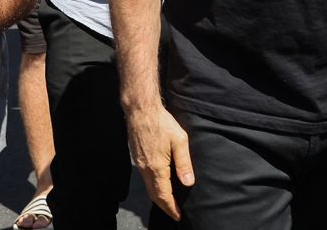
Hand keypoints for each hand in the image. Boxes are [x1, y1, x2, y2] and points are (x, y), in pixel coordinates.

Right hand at [126, 105, 194, 220]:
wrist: (141, 111)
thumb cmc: (162, 123)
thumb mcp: (179, 141)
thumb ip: (184, 163)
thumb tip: (189, 183)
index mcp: (157, 167)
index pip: (163, 195)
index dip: (171, 208)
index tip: (178, 215)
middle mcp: (146, 169)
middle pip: (154, 195)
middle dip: (164, 206)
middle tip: (174, 213)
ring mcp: (140, 164)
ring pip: (149, 187)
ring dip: (158, 197)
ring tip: (169, 202)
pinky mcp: (138, 158)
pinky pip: (145, 178)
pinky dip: (153, 187)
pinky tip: (160, 184)